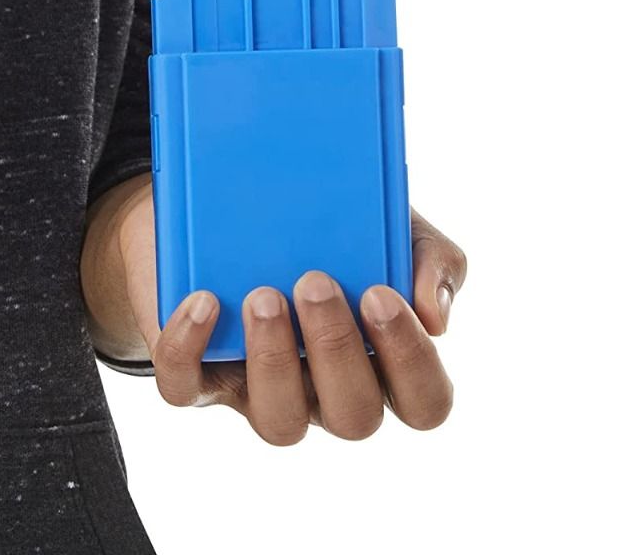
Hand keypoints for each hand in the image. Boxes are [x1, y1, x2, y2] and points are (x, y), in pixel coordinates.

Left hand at [83, 176, 466, 445]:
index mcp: (380, 359)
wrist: (227, 203)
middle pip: (355, 417)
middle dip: (337, 350)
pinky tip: (204, 300)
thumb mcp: (387, 225)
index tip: (381, 295)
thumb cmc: (326, 228)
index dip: (411, 362)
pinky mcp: (197, 375)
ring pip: (279, 421)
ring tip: (262, 294)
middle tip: (316, 282)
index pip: (423, 401)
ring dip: (274, 358)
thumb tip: (435, 315)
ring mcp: (260, 389)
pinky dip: (190, 347)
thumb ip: (429, 257)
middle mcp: (325, 389)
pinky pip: (188, 388)